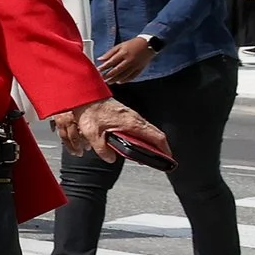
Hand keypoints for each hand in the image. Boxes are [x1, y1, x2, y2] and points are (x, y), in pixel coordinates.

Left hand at [49, 97, 165, 160]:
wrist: (86, 95)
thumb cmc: (90, 111)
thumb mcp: (93, 134)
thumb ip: (102, 149)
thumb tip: (111, 158)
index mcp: (131, 123)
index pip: (156, 137)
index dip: (164, 149)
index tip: (168, 158)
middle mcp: (135, 118)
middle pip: (156, 134)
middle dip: (160, 148)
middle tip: (160, 159)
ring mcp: (132, 115)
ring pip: (148, 130)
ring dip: (151, 142)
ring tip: (148, 154)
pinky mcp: (127, 114)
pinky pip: (141, 127)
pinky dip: (143, 136)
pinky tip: (136, 143)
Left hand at [95, 36, 154, 84]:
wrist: (148, 44)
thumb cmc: (132, 44)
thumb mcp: (120, 46)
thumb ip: (110, 53)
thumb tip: (100, 59)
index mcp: (123, 53)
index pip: (111, 62)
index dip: (104, 67)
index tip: (98, 71)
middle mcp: (129, 60)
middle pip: (117, 70)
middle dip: (108, 75)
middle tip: (102, 79)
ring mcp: (135, 65)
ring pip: (124, 75)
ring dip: (115, 79)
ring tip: (109, 82)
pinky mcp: (140, 69)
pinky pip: (132, 77)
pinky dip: (125, 80)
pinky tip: (119, 81)